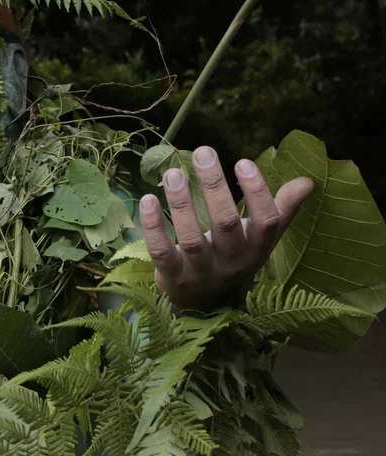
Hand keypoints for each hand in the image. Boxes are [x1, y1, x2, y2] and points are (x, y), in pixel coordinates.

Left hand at [140, 146, 313, 311]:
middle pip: (226, 224)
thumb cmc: (234, 257)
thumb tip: (307, 181)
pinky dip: (152, 226)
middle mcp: (231, 262)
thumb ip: (281, 209)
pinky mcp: (172, 276)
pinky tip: (148, 198)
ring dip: (182, 203)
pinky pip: (161, 251)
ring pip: (192, 238)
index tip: (242, 161)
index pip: (266, 222)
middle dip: (215, 187)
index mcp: (257, 249)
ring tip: (173, 172)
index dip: (257, 192)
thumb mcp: (261, 238)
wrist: (204, 303)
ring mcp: (200, 271)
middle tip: (203, 151)